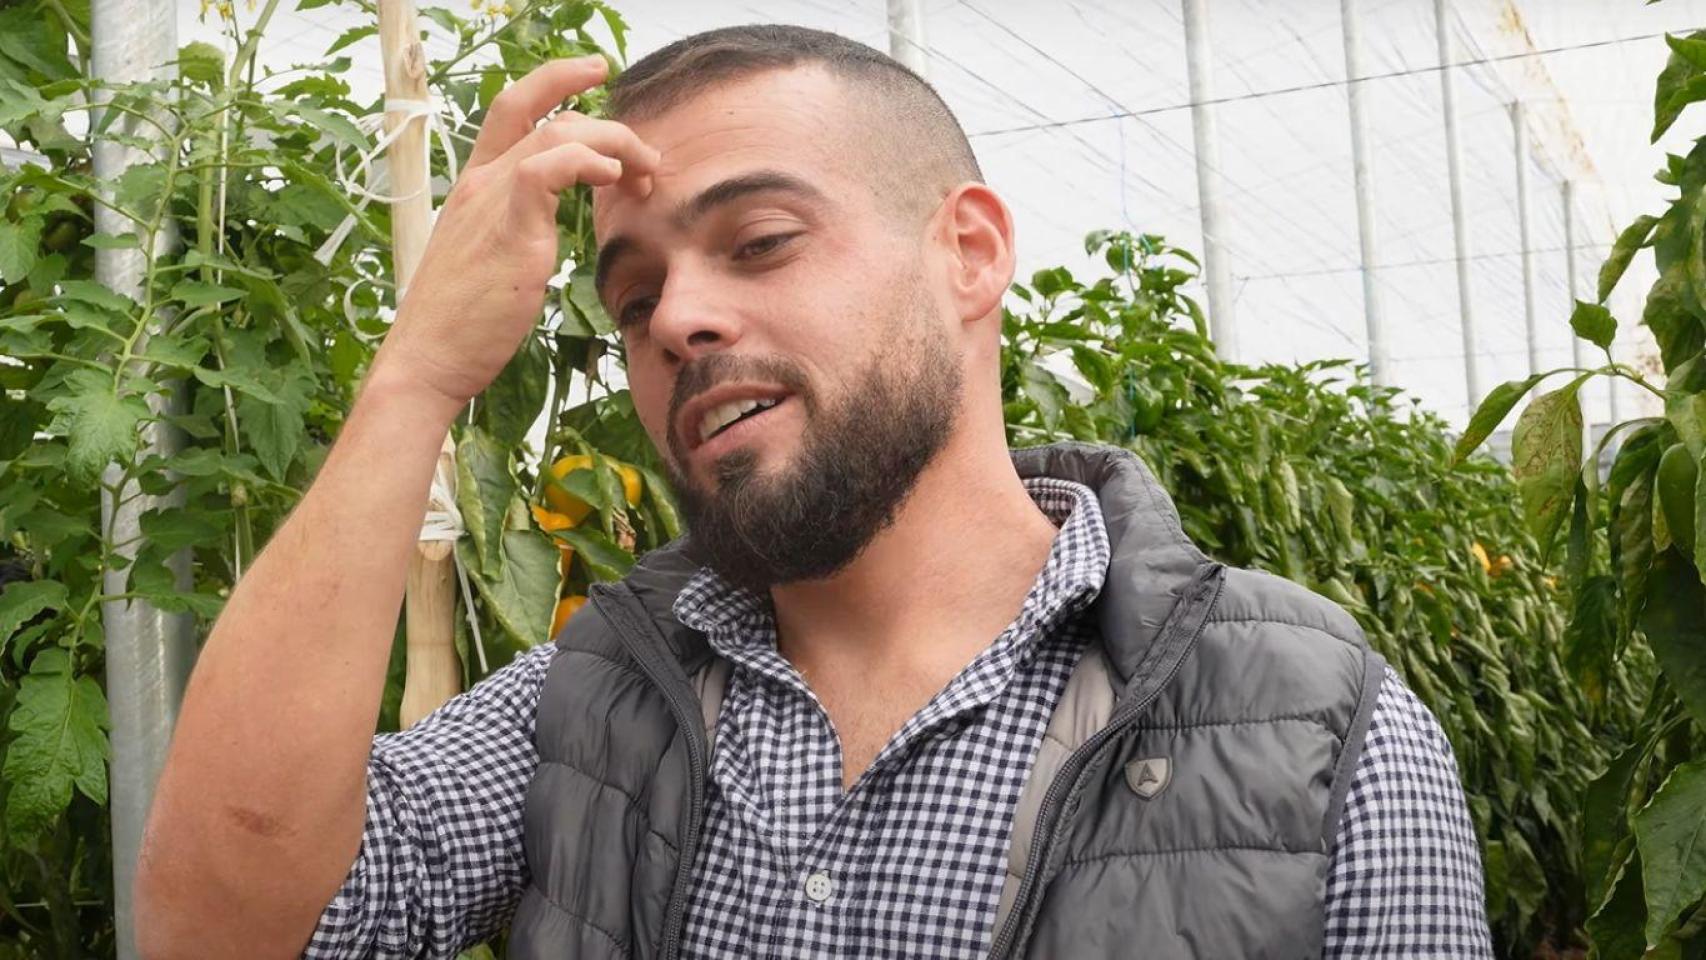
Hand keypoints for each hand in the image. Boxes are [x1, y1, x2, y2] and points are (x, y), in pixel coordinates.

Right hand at [372, 55, 657, 408]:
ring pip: (557, 134)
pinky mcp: (508, 228)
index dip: (554, 80)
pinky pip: (545, 169)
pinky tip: (612, 180)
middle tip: (647, 158)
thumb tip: (543, 231)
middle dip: (608, 123)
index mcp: (475, 186)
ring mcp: (491, 201)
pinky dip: (586, 162)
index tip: (595, 73)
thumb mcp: (488, 260)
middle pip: (547, 115)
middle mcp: (480, 182)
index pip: (512, 108)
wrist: (427, 359)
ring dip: (614, 145)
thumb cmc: (460, 322)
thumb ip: (516, 230)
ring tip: (645, 175)